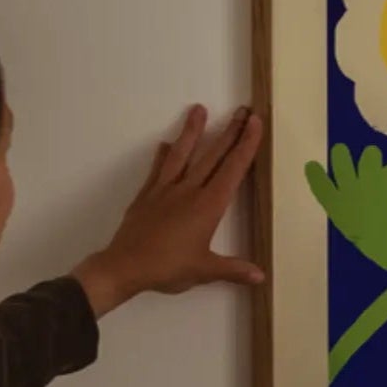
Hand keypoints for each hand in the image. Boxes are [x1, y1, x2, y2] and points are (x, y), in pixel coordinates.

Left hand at [73, 105, 264, 315]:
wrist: (125, 266)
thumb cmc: (168, 268)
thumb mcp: (205, 270)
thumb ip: (233, 270)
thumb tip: (261, 277)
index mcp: (208, 206)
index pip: (233, 169)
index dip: (246, 145)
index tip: (255, 123)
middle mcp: (189, 190)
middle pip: (213, 155)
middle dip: (230, 132)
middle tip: (243, 110)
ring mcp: (165, 189)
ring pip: (183, 154)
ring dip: (192, 131)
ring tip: (199, 109)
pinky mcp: (147, 194)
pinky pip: (158, 169)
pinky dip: (164, 155)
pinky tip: (166, 144)